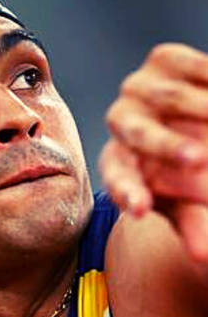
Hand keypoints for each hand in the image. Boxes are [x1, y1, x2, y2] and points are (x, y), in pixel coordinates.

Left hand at [100, 43, 207, 260]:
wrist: (195, 127)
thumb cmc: (189, 177)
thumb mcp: (191, 203)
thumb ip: (193, 225)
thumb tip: (202, 258)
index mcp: (121, 162)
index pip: (118, 178)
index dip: (128, 193)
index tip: (142, 210)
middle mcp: (122, 123)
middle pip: (138, 134)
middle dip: (169, 146)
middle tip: (199, 159)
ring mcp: (139, 89)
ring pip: (167, 97)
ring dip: (198, 108)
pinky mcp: (163, 59)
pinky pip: (185, 63)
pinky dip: (207, 76)